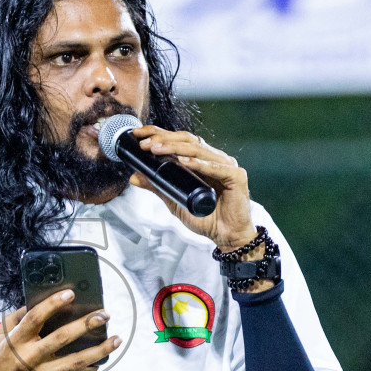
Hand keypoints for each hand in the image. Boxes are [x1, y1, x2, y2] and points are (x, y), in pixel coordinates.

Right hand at [0, 288, 120, 370]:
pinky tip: (101, 359)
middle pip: (61, 338)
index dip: (53, 304)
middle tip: (103, 315)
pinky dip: (90, 368)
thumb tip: (40, 300)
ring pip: (75, 362)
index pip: (35, 318)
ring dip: (98, 350)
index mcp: (16, 341)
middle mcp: (28, 358)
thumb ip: (18, 317)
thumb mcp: (0, 335)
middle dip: (85, 324)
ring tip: (115, 340)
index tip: (70, 294)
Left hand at [128, 126, 256, 251]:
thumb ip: (157, 186)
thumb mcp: (174, 200)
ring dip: (175, 148)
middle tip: (145, 143)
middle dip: (164, 139)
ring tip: (157, 150)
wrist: (225, 236)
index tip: (139, 134)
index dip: (159, 134)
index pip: (179, 140)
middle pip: (188, 140)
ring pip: (198, 150)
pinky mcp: (237, 176)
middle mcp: (214, 158)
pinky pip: (216, 168)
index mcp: (202, 160)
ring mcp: (227, 165)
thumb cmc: (205, 218)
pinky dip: (199, 164)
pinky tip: (184, 162)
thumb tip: (134, 176)